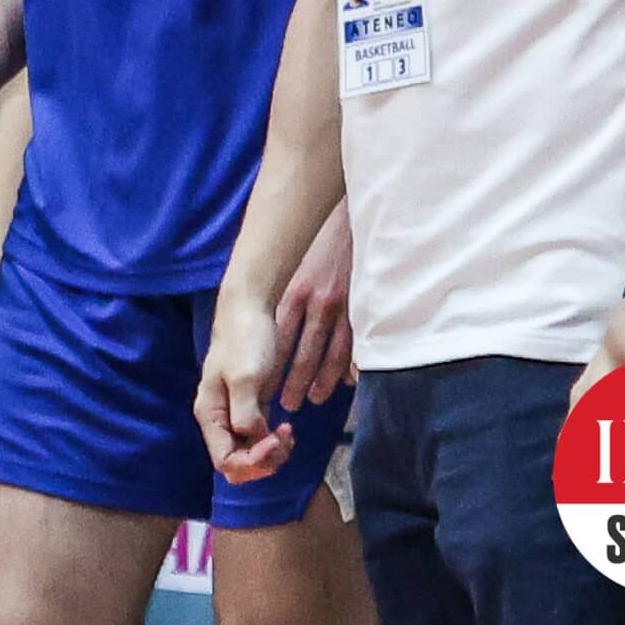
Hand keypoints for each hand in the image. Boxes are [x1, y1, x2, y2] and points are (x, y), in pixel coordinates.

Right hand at [195, 291, 293, 484]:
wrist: (250, 308)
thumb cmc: (245, 340)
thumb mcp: (246, 378)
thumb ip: (245, 414)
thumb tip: (253, 440)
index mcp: (209, 414)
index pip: (225, 461)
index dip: (252, 462)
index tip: (275, 439)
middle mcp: (218, 419)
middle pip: (236, 463)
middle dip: (263, 461)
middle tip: (285, 439)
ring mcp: (234, 413)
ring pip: (249, 454)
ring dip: (271, 454)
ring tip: (289, 434)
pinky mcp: (251, 406)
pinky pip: (258, 439)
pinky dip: (274, 442)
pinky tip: (287, 429)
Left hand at [275, 200, 356, 412]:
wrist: (345, 219)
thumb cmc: (314, 247)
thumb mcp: (293, 269)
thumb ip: (285, 299)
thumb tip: (273, 332)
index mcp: (292, 293)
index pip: (277, 339)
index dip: (270, 366)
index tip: (263, 390)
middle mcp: (314, 302)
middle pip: (302, 351)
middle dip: (293, 381)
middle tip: (288, 405)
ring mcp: (341, 305)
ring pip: (330, 353)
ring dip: (320, 379)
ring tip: (314, 399)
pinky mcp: (361, 305)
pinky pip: (356, 343)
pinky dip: (351, 365)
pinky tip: (346, 382)